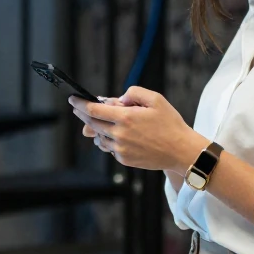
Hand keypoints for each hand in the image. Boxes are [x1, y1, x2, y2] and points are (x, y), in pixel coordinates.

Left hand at [69, 87, 208, 171]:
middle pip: (92, 123)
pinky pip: (109, 148)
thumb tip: (117, 100)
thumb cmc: (170, 123)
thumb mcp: (155, 99)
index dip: (80, 104)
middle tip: (78, 109)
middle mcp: (120, 134)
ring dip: (96, 129)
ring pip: (99, 137)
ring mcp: (121, 149)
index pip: (94, 109)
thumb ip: (133, 93)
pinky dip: (108, 140)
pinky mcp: (125, 159)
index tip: (72, 99)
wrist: (181, 151)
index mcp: (126, 117)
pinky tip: (116, 135)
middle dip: (83, 114)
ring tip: (100, 122)